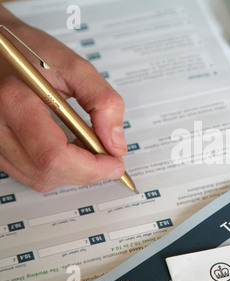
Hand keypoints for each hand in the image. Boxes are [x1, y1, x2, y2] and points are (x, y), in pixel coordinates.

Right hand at [0, 7, 126, 191]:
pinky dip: (57, 169)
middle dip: (87, 172)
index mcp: (14, 101)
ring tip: (89, 148)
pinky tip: (70, 149)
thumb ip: (103, 102)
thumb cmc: (32, 53)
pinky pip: (30, 174)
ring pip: (39, 179)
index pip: (54, 155)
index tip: (114, 163)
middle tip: (109, 158)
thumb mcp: (76, 67)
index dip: (90, 167)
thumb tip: (116, 144)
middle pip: (47, 172)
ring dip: (73, 172)